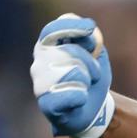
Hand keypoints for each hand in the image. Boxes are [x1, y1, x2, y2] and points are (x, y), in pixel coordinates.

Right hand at [30, 14, 113, 137]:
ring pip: (73, 73)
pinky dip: (82, 97)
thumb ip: (93, 41)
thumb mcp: (97, 56)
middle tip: (94, 74)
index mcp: (48, 48)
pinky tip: (79, 100)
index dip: (71, 26)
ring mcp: (40, 84)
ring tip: (85, 87)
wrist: (91, 111)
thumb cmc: (91, 78)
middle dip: (90, 62)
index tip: (90, 27)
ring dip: (88, 80)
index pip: (52, 30)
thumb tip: (90, 30)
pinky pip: (72, 95)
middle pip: (70, 50)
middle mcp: (39, 64)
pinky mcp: (46, 105)